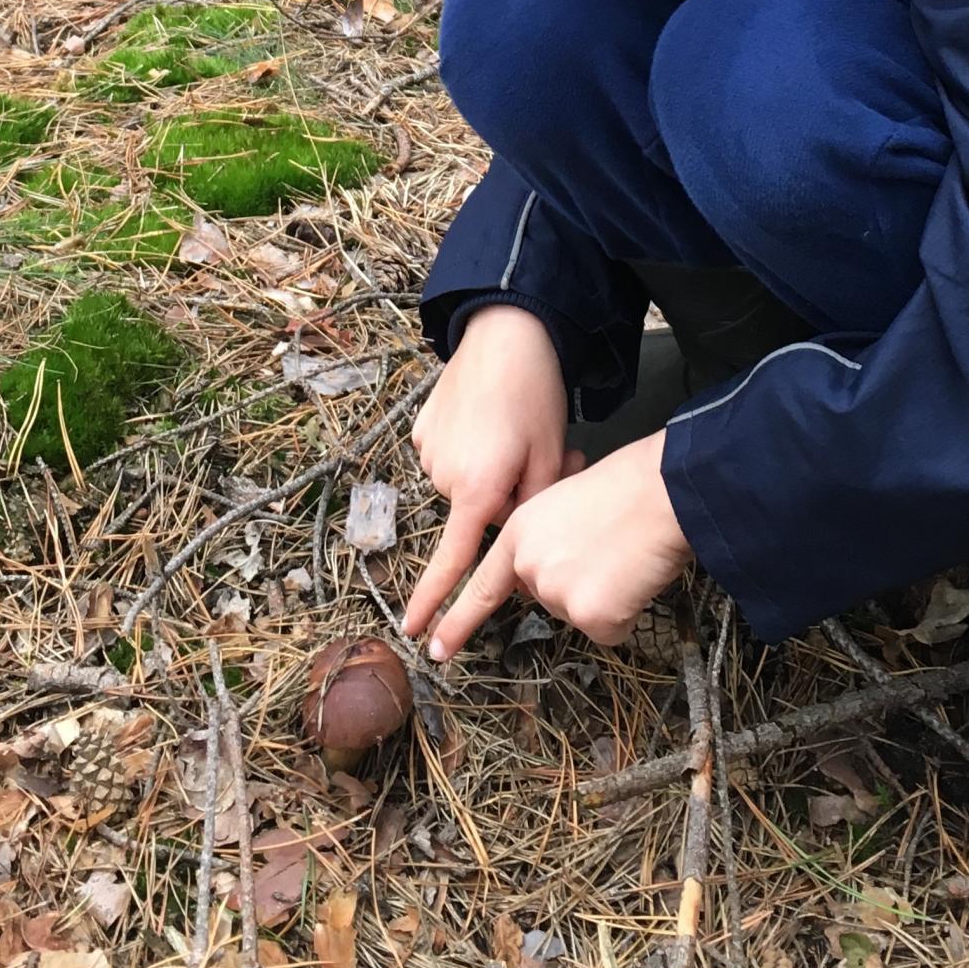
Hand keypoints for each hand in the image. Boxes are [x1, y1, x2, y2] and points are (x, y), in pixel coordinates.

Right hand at [402, 305, 582, 643]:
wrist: (504, 332)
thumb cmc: (535, 396)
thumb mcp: (551, 457)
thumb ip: (535, 509)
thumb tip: (520, 535)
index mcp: (479, 491)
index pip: (454, 561)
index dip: (437, 602)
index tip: (417, 635)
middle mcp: (444, 476)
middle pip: (477, 512)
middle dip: (503, 497)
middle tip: (537, 455)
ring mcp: (429, 450)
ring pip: (463, 483)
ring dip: (486, 469)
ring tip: (512, 427)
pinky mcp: (423, 427)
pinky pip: (448, 454)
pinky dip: (468, 446)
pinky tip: (486, 417)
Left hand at [424, 432, 692, 658]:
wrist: (661, 491)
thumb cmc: (626, 487)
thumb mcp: (564, 501)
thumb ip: (544, 539)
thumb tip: (551, 567)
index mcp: (519, 533)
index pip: (481, 587)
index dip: (456, 622)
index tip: (434, 649)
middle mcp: (528, 566)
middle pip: (549, 598)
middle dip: (578, 586)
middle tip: (608, 553)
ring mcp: (556, 593)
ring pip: (582, 614)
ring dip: (605, 597)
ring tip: (624, 557)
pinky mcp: (589, 616)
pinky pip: (610, 629)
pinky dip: (626, 612)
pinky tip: (634, 577)